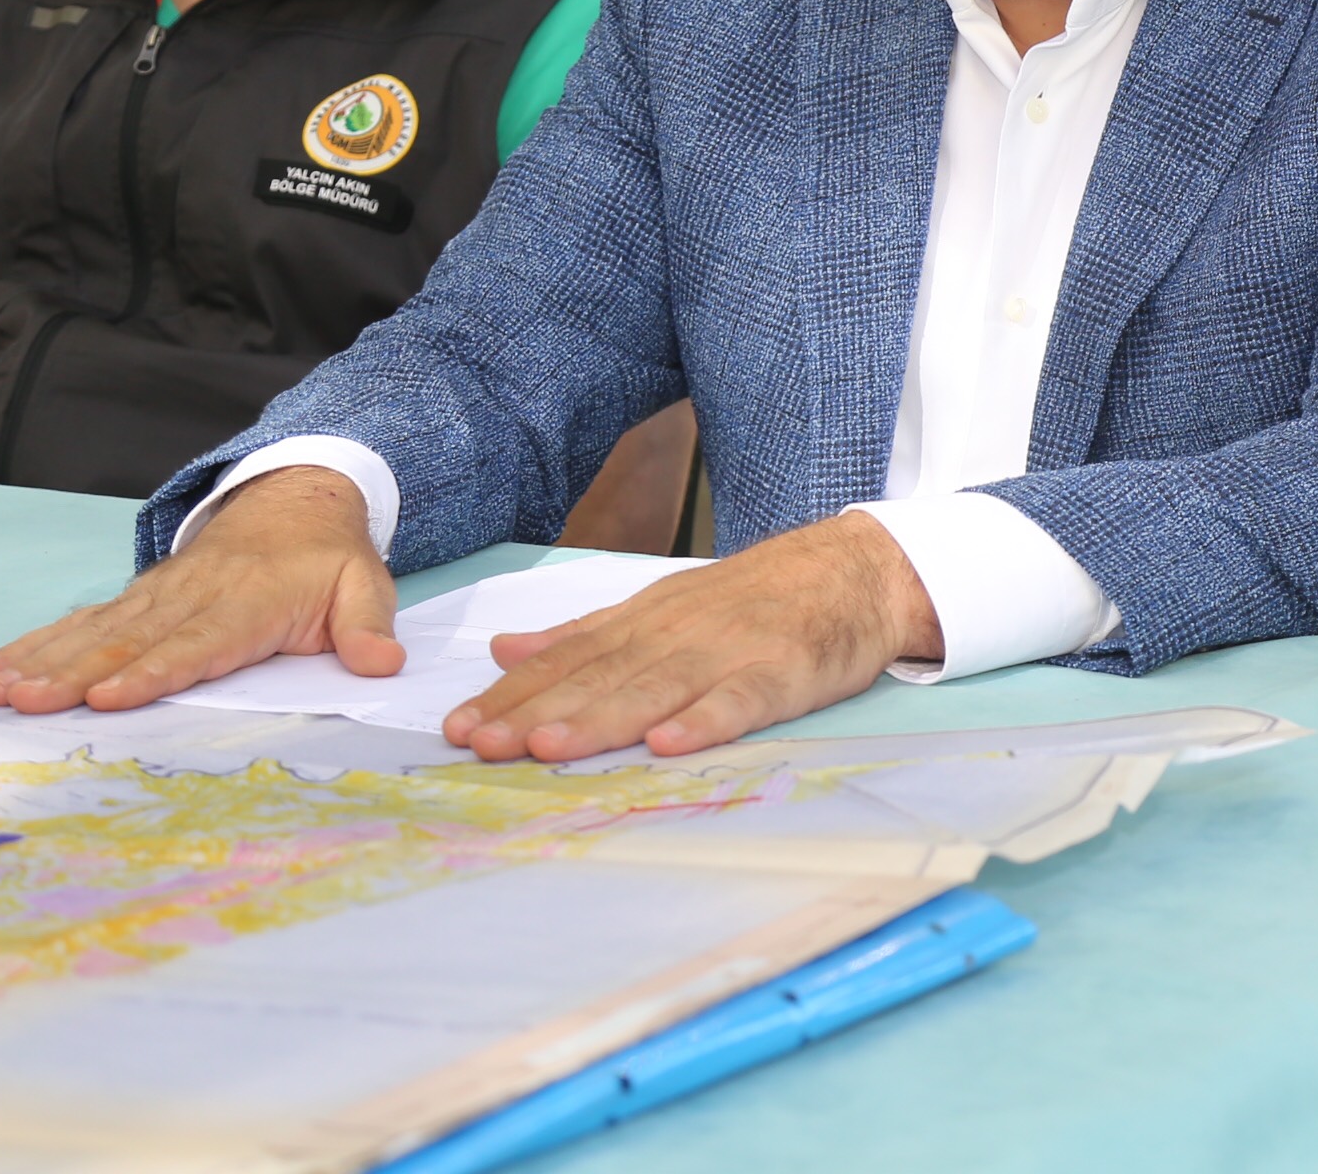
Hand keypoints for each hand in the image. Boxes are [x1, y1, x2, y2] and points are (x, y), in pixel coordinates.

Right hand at [0, 466, 399, 712]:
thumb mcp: (364, 585)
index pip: (196, 643)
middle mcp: (192, 595)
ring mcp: (157, 594)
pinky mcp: (136, 596)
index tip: (109, 697)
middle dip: (72, 674)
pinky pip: (81, 621)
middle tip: (24, 702)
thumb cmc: (329, 559)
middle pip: (127, 641)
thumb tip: (383, 664)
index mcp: (247, 601)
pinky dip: (35, 643)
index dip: (153, 671)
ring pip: (93, 631)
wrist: (296, 497)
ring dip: (41, 660)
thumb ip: (366, 626)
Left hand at [447, 512, 938, 761]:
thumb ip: (586, 632)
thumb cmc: (757, 597)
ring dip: (600, 718)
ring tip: (548, 747)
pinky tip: (669, 744)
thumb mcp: (664, 605)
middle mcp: (677, 632)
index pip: (568, 657)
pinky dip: (704, 721)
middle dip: (537, 711)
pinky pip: (739, 701)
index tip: (459, 727)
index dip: (513, 693)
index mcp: (645, 619)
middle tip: (482, 745)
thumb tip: (505, 650)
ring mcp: (730, 652)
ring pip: (655, 689)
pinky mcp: (782, 672)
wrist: (857, 571)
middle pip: (599, 676)